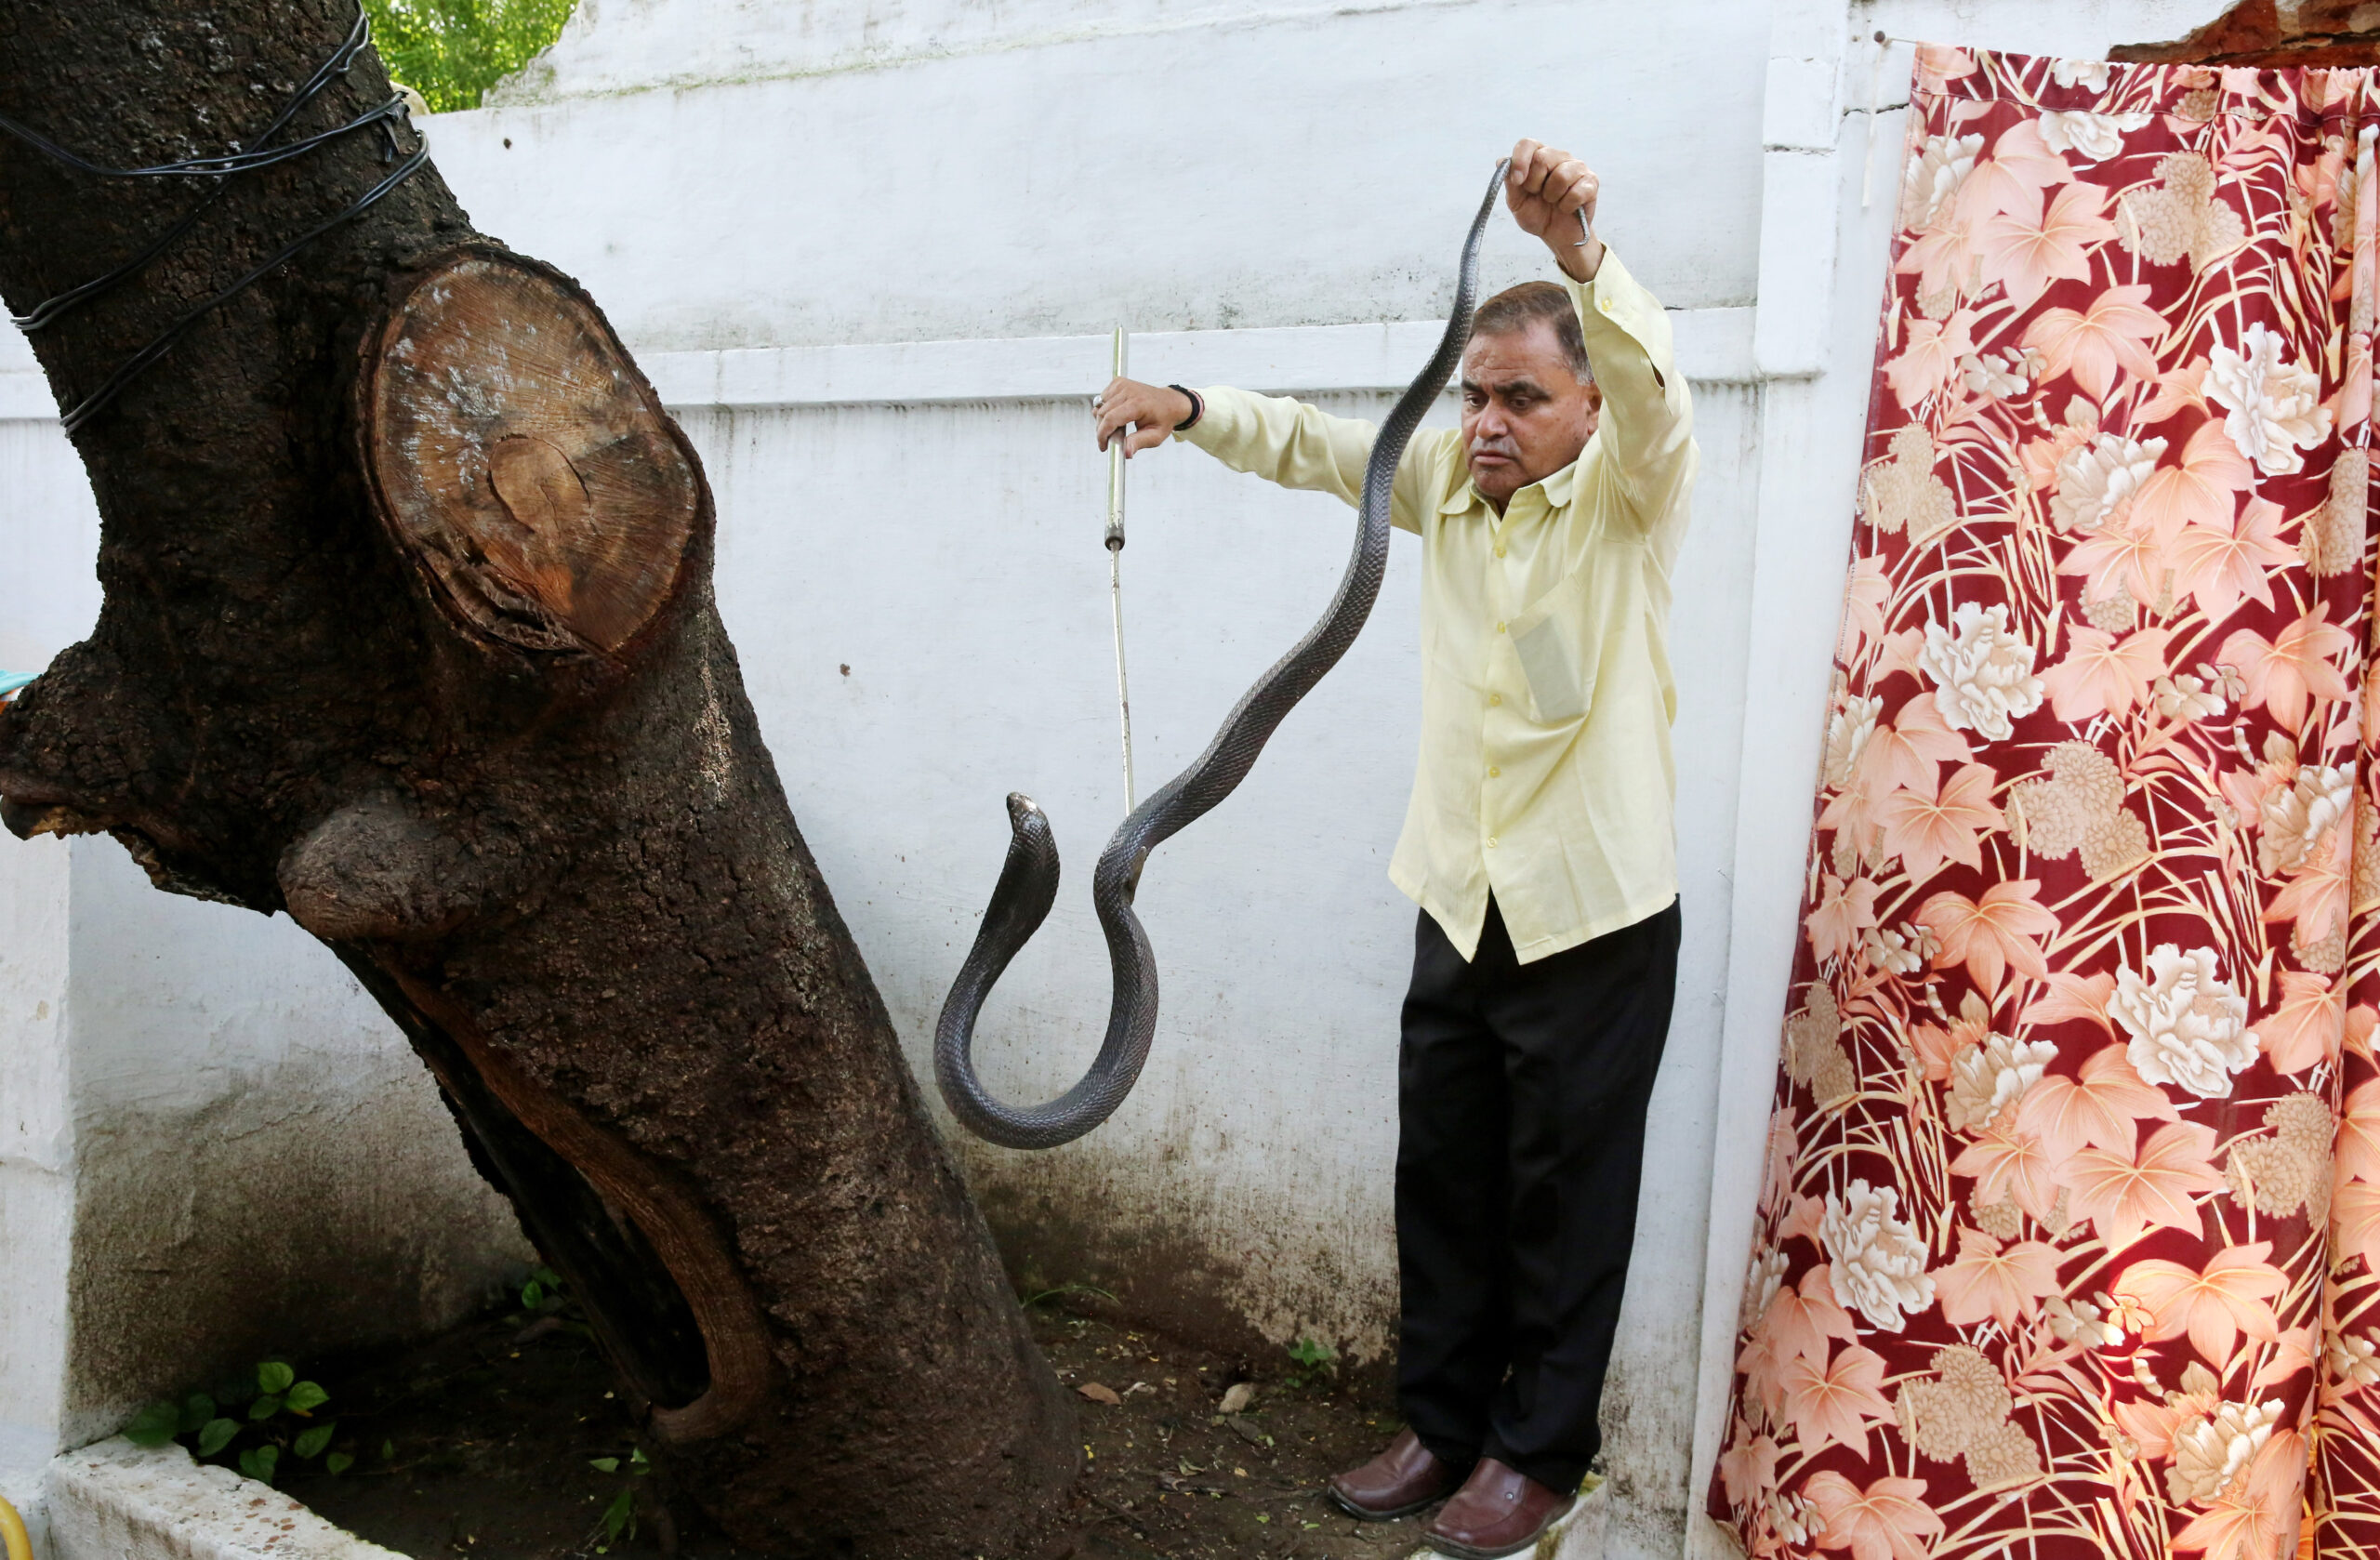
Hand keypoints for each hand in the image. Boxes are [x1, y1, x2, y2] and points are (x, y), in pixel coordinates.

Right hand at [1094, 378, 1193, 455]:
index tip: (1103, 446)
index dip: (1102, 435)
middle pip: (1102, 414)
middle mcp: (1128, 391)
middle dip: (1102, 430)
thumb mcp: (1155, 436)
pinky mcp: (1118, 382)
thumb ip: (1138, 443)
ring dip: (1103, 420)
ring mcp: (1122, 385)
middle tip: (1111, 440)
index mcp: (1138, 404)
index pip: (1110, 419)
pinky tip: (1117, 414)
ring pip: (1099, 407)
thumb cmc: (1163, 419)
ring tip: (1118, 427)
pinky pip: (1102, 399)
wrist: (1169, 402)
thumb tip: (1126, 453)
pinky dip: (1105, 409)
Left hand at [1505, 139, 1602, 281]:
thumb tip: (1501, 160)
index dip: (1520, 161)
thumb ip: (1510, 182)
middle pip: (1543, 157)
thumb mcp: (1517, 201)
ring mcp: (1577, 167)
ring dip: (1552, 196)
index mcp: (1538, 157)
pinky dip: (1567, 206)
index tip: (1518, 182)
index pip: (1527, 144)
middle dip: (1535, 183)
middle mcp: (1558, 156)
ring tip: (1553, 202)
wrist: (1556, 235)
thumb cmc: (1537, 214)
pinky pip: (1577, 192)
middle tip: (1538, 195)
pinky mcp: (1591, 182)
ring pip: (1561, 175)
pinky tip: (1566, 208)